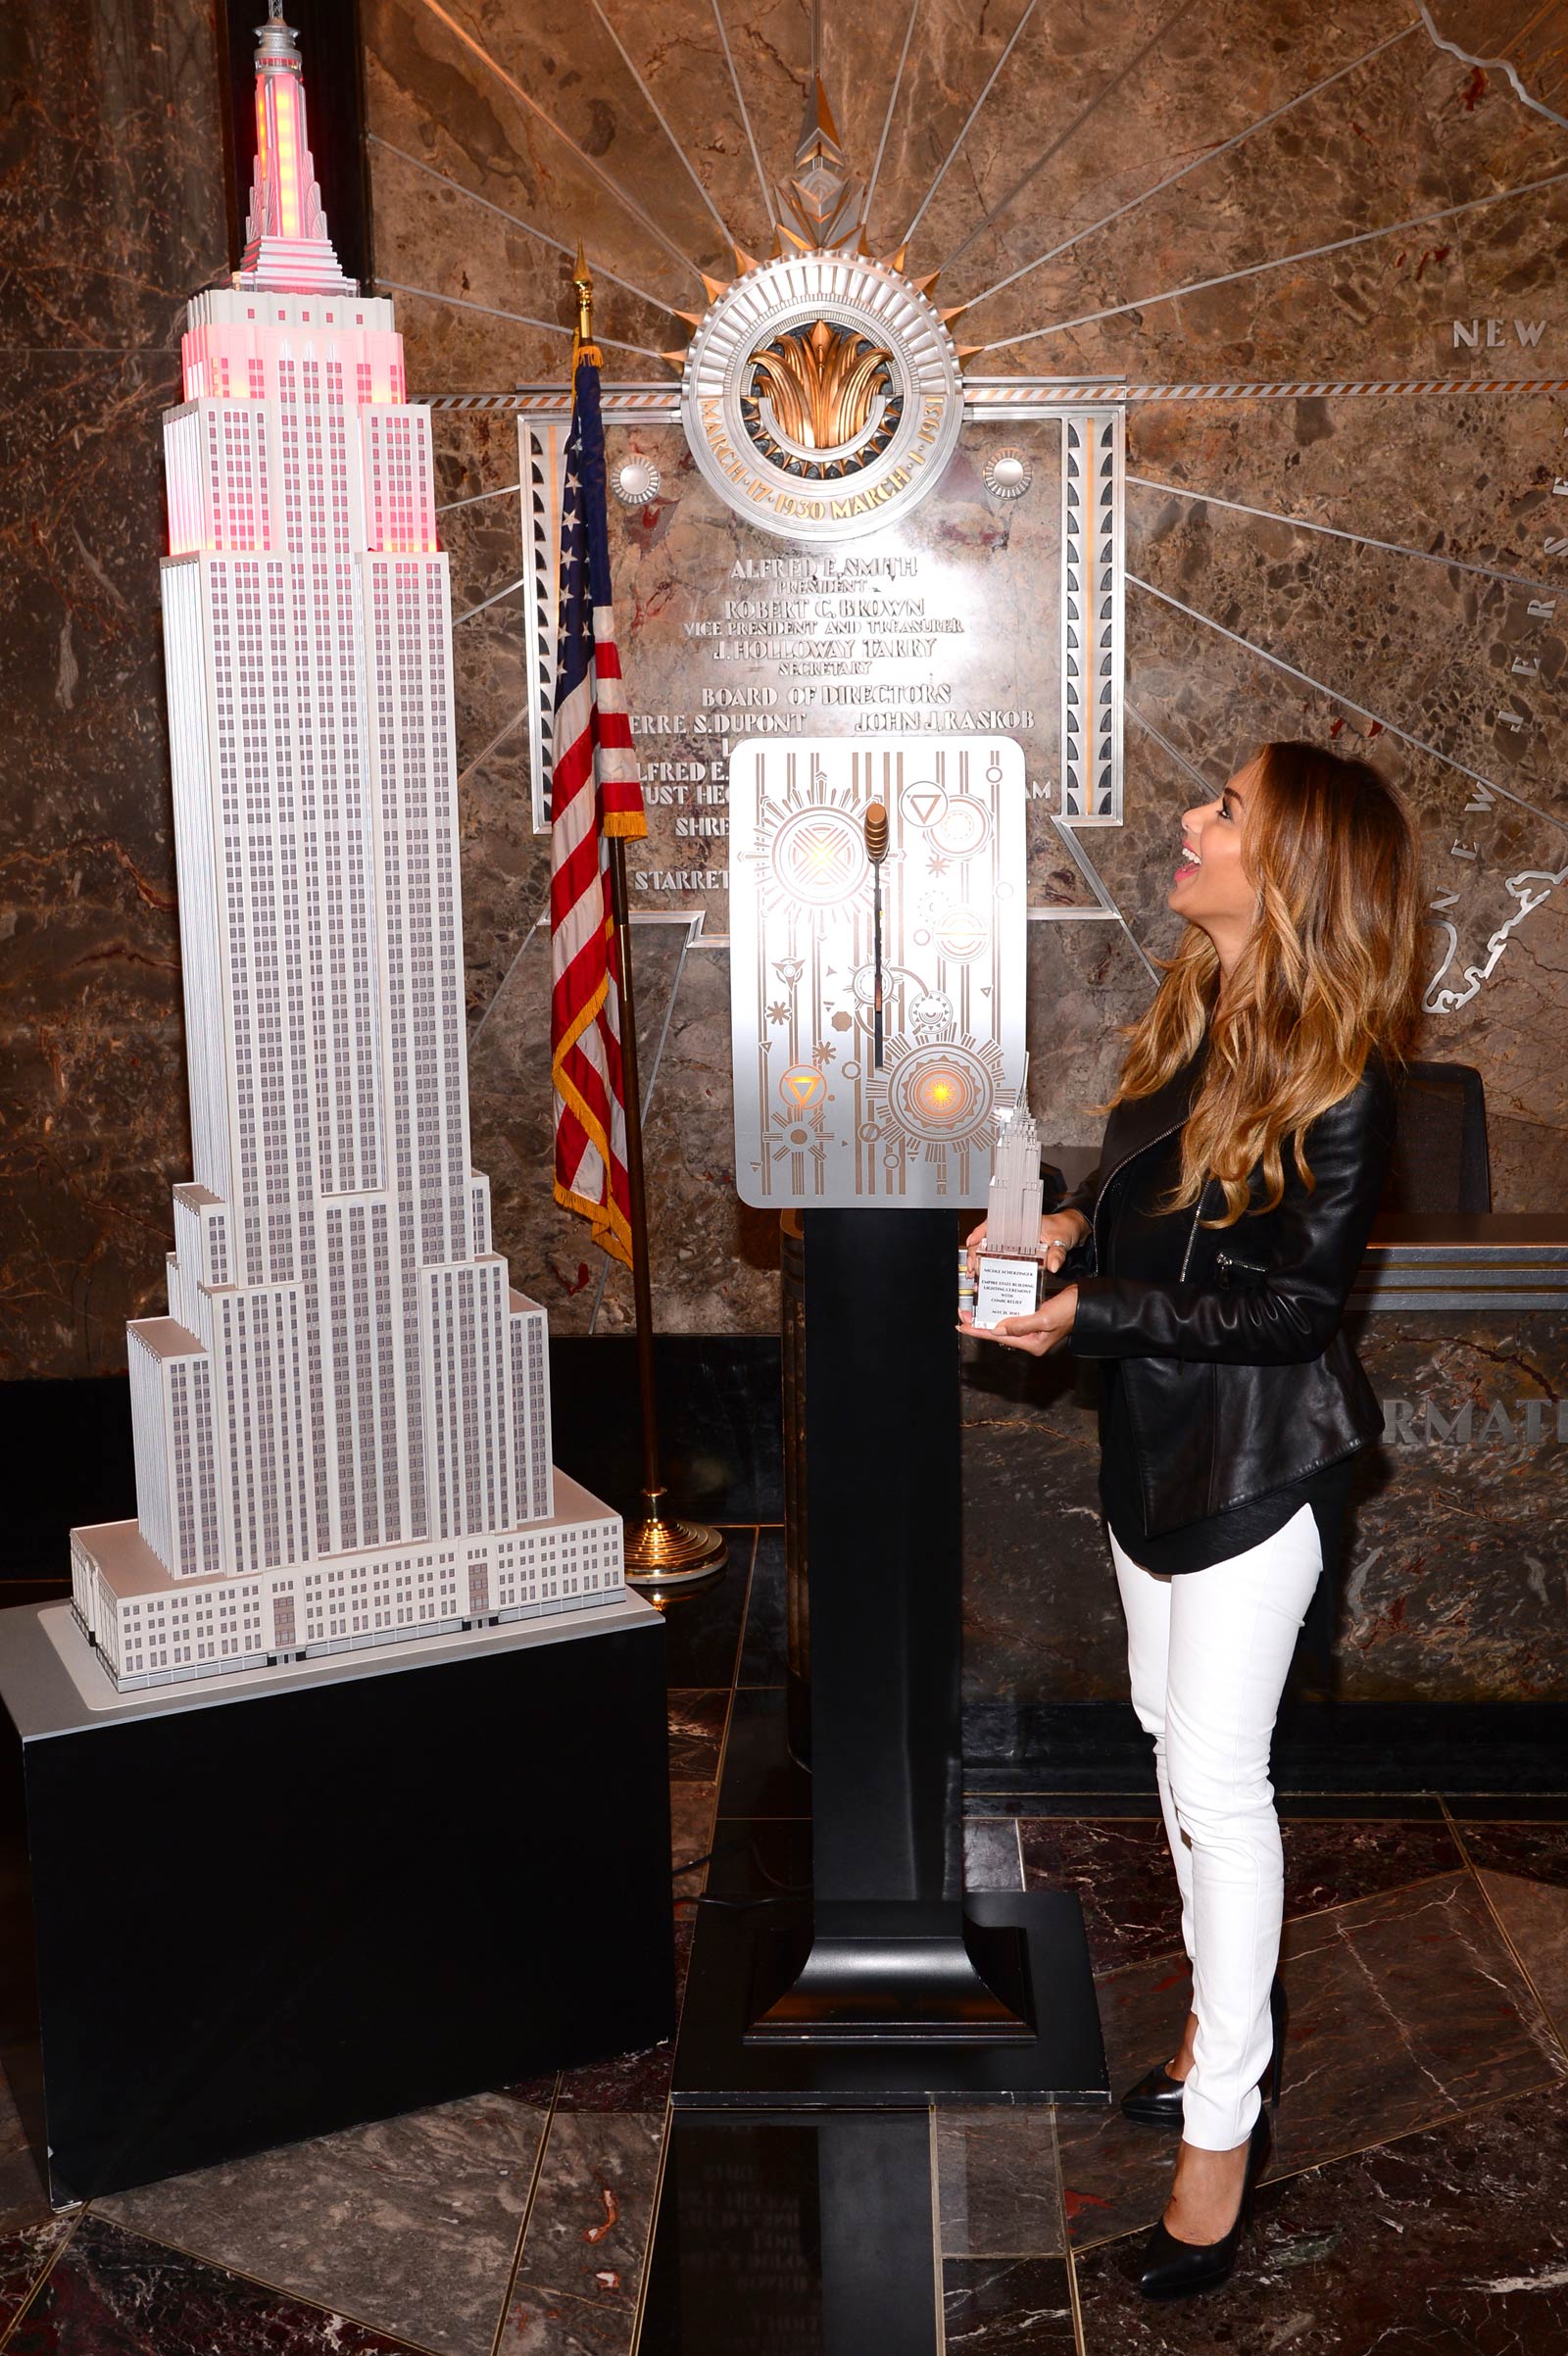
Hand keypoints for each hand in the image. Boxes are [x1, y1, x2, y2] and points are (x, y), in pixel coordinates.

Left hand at [958, 1283, 1077, 1354]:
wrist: (1088, 1302)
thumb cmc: (1070, 1311)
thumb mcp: (1044, 1318)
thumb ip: (1020, 1324)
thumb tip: (997, 1329)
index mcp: (1032, 1344)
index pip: (998, 1337)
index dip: (979, 1331)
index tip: (962, 1325)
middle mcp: (1031, 1338)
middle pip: (998, 1331)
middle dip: (980, 1323)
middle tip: (962, 1315)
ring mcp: (1033, 1328)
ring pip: (1004, 1322)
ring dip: (989, 1315)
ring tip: (973, 1309)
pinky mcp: (1036, 1316)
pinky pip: (1014, 1314)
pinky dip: (1002, 1308)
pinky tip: (994, 1303)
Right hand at [965, 1208, 1087, 1279]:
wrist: (1071, 1230)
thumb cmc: (1063, 1228)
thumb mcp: (1061, 1239)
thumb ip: (1057, 1253)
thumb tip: (1053, 1265)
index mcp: (1022, 1223)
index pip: (995, 1223)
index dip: (980, 1232)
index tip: (972, 1242)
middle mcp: (1015, 1232)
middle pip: (988, 1239)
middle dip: (975, 1252)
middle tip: (971, 1265)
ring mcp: (1015, 1243)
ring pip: (991, 1249)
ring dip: (980, 1261)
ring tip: (974, 1273)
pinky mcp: (1018, 1253)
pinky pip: (1001, 1258)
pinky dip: (991, 1266)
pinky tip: (985, 1274)